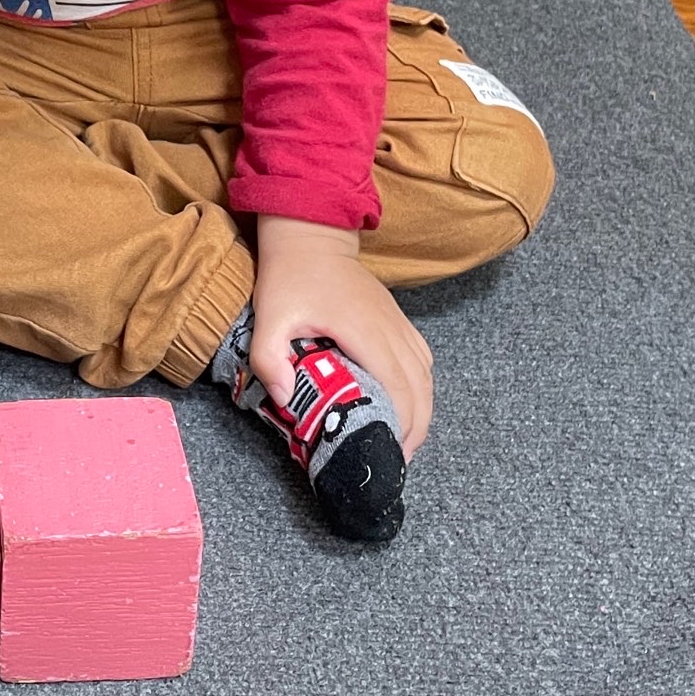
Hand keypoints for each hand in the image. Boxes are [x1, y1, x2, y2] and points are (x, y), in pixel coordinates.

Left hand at [249, 215, 433, 455]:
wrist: (309, 236)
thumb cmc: (290, 276)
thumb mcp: (270, 316)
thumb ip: (268, 356)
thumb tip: (283, 397)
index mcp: (366, 332)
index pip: (398, 388)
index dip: (401, 426)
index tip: (390, 455)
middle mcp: (390, 329)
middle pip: (421, 389)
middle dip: (415, 429)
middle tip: (397, 459)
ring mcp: (397, 322)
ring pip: (426, 376)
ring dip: (421, 411)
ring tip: (404, 439)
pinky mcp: (396, 318)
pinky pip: (421, 358)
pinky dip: (420, 387)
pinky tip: (408, 402)